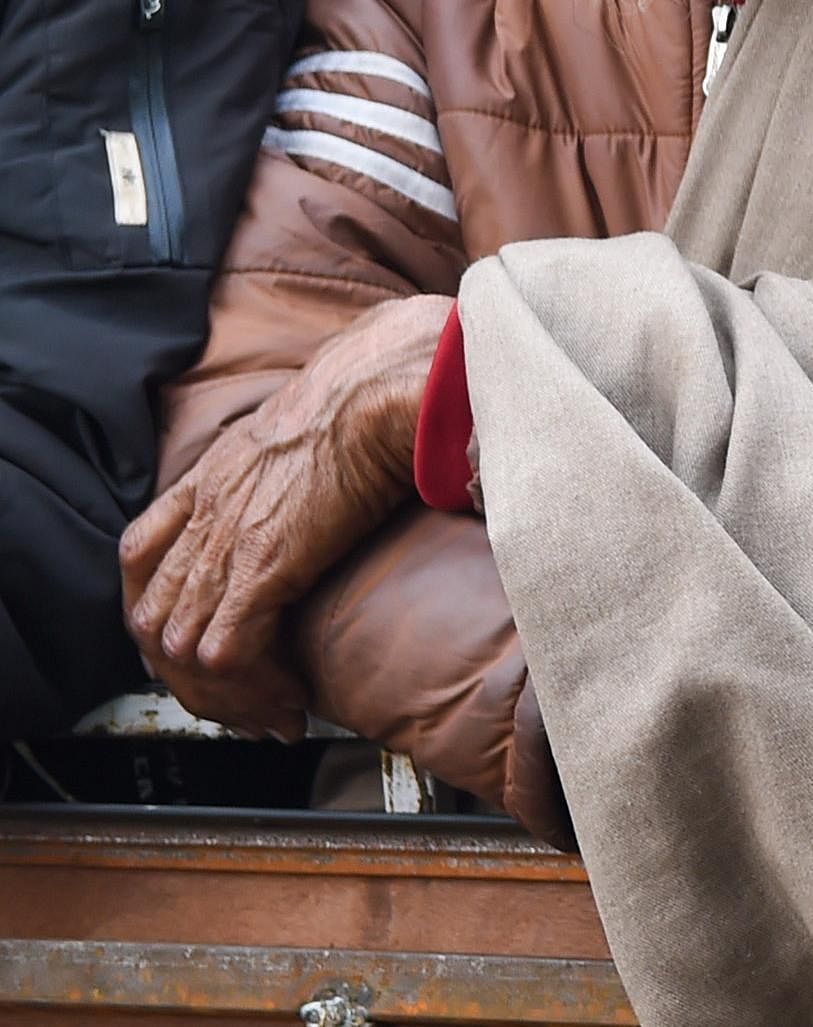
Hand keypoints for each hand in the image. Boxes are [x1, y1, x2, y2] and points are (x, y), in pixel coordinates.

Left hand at [119, 295, 446, 734]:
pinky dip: (251, 687)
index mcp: (210, 479)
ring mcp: (226, 542)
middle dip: (187, 677)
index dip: (168, 614)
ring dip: (220, 693)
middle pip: (150, 618)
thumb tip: (350, 479)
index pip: (143, 560)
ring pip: (177, 646)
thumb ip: (306, 461)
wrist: (382, 387)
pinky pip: (226, 652)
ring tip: (267, 711)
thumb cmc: (370, 394)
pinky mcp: (261, 567)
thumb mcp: (313, 426)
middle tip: (241, 702)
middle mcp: (204, 515)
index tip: (212, 648)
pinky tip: (290, 697)